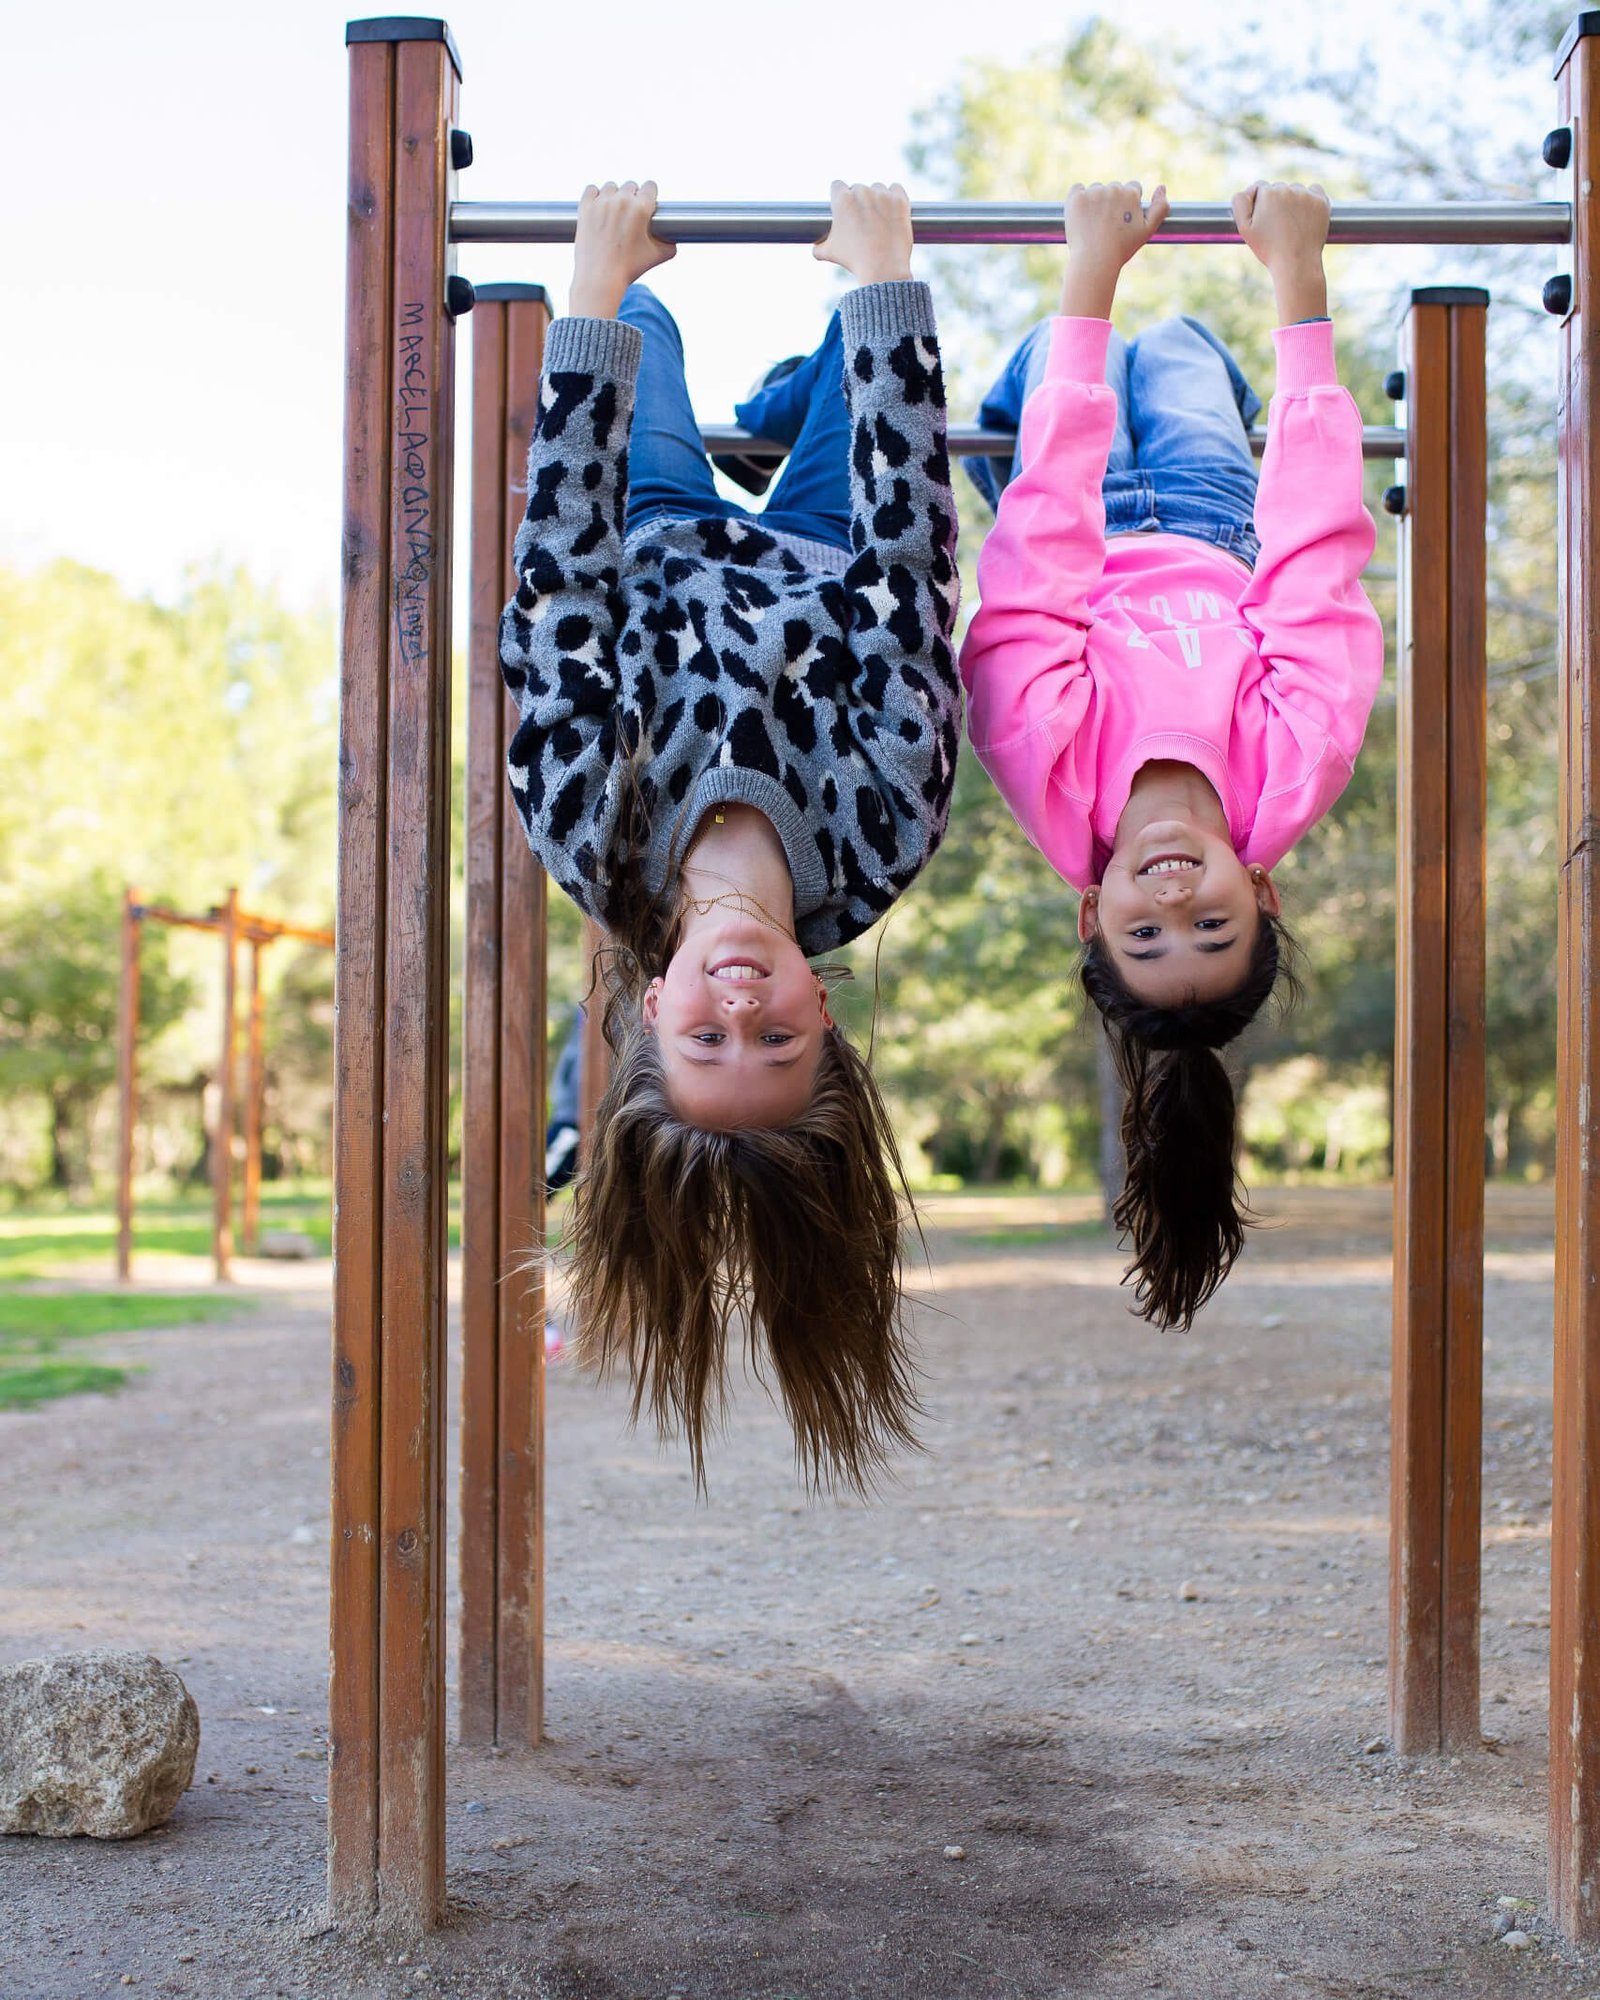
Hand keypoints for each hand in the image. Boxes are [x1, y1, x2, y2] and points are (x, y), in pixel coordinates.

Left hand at [568, 179, 674, 319]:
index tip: (646, 204)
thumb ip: (671, 242)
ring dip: (613, 196)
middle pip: (630, 186)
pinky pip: (592, 189)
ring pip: (611, 187)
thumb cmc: (630, 269)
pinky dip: (595, 197)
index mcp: (641, 208)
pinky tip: (598, 208)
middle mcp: (621, 201)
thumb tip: (673, 236)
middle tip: (629, 216)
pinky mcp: (585, 207)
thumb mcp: (659, 256)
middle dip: (631, 198)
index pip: (650, 186)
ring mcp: (601, 203)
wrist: (600, 278)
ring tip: (613, 214)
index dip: (649, 196)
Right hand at [814, 180, 913, 285]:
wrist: (883, 268)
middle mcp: (862, 192)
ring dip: (877, 198)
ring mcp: (882, 195)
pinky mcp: (900, 200)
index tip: (844, 207)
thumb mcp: (829, 253)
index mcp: (842, 199)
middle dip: (859, 201)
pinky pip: (896, 188)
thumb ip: (819, 246)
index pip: (837, 186)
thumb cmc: (854, 260)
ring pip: (877, 188)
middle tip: (863, 220)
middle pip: (858, 188)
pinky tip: (892, 209)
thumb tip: (816, 248)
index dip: (840, 197)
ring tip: (878, 219)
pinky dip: (894, 196)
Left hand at [1058, 181, 1169, 318]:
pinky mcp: (1076, 198)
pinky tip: (1081, 215)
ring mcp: (1093, 192)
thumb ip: (1160, 208)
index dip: (1127, 206)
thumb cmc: (1121, 249)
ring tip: (1094, 225)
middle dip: (1111, 202)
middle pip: (1113, 188)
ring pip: (1095, 189)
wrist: (1095, 261)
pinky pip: (1077, 189)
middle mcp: (1113, 188)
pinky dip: (1078, 199)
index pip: (1131, 188)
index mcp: (1131, 193)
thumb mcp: (1147, 231)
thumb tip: (1162, 187)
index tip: (1121, 220)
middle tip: (1106, 226)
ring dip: (1095, 201)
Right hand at [1230, 181, 1329, 322]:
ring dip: (1292, 202)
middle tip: (1277, 227)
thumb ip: (1240, 203)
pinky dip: (1310, 200)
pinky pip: (1314, 191)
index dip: (1259, 206)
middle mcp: (1288, 189)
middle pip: (1278, 188)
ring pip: (1295, 190)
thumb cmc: (1269, 249)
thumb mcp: (1244, 229)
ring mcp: (1306, 194)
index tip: (1264, 221)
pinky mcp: (1321, 201)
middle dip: (1276, 203)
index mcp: (1268, 193)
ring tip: (1291, 225)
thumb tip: (1249, 189)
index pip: (1260, 188)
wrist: (1297, 263)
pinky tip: (1304, 217)